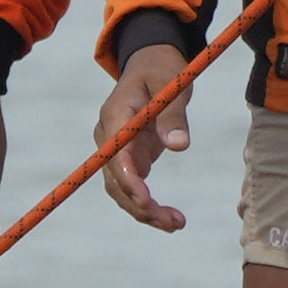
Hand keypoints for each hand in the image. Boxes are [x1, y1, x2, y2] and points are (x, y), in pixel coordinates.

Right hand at [99, 43, 199, 233]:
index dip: (127, 180)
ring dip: (144, 211)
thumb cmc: (162, 69)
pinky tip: (170, 218)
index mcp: (115, 116)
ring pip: (121, 190)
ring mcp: (116, 150)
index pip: (114, 155)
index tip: (146, 200)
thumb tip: (179, 146)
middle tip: (173, 223)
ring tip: (176, 224)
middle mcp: (108, 137)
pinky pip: (133, 187)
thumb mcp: (171, 84)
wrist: (150, 62)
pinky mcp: (129, 157)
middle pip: (114, 180)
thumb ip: (173, 115)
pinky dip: (148, 204)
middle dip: (140, 205)